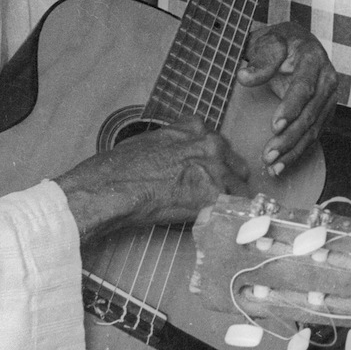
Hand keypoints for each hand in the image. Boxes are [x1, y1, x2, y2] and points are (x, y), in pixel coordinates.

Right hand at [53, 115, 248, 241]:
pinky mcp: (214, 195)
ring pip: (239, 186)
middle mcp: (210, 143)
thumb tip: (176, 159)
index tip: (206, 172)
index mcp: (193, 127)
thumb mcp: (150, 141)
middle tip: (212, 194)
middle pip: (234, 162)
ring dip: (228, 198)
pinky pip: (235, 207)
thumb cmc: (119, 168)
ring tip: (212, 212)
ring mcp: (215, 169)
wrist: (111, 189)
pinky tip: (215, 222)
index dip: (212, 161)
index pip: (217, 143)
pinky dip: (227, 216)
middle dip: (226, 177)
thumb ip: (173, 145)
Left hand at [240, 21, 338, 174]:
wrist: (293, 44)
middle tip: (269, 154)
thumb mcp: (267, 41)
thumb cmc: (278, 43)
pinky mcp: (324, 111)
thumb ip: (260, 59)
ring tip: (273, 166)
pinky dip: (298, 152)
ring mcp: (328, 97)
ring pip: (314, 128)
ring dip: (293, 150)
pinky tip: (282, 165)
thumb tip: (245, 76)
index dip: (291, 107)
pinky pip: (313, 134)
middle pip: (311, 113)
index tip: (274, 126)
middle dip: (290, 137)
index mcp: (314, 58)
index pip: (305, 87)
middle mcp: (327, 78)